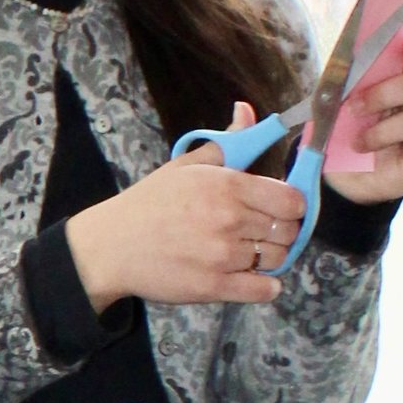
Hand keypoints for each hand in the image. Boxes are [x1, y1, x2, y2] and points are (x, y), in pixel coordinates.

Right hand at [64, 110, 311, 312]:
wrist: (110, 246)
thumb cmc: (149, 203)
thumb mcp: (185, 165)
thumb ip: (227, 142)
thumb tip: (247, 110)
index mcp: (226, 186)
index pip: (292, 200)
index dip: (291, 205)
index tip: (278, 209)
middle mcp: (229, 220)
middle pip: (288, 231)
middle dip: (281, 231)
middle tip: (261, 232)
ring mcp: (222, 256)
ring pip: (278, 260)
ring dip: (270, 258)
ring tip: (249, 253)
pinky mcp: (214, 287)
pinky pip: (264, 291)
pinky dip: (265, 287)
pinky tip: (249, 277)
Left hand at [324, 36, 402, 204]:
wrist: (344, 176)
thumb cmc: (344, 134)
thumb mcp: (336, 109)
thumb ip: (343, 88)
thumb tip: (339, 72)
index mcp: (401, 79)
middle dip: (384, 94)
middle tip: (354, 108)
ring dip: (384, 131)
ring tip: (360, 143)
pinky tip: (401, 152)